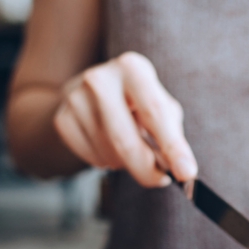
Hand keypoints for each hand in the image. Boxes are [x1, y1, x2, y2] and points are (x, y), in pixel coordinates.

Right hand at [53, 52, 196, 186]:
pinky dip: (107, 163)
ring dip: (127, 164)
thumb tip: (183, 171)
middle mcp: (100, 78)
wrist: (90, 96)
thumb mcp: (161, 109)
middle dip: (147, 170)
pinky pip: (92, 159)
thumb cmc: (137, 105)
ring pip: (110, 154)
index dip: (173, 147)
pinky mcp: (62, 119)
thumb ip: (172, 137)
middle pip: (126, 141)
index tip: (187, 174)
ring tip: (131, 148)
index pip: (155, 113)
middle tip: (161, 180)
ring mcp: (75, 98)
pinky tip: (109, 147)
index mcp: (133, 69)